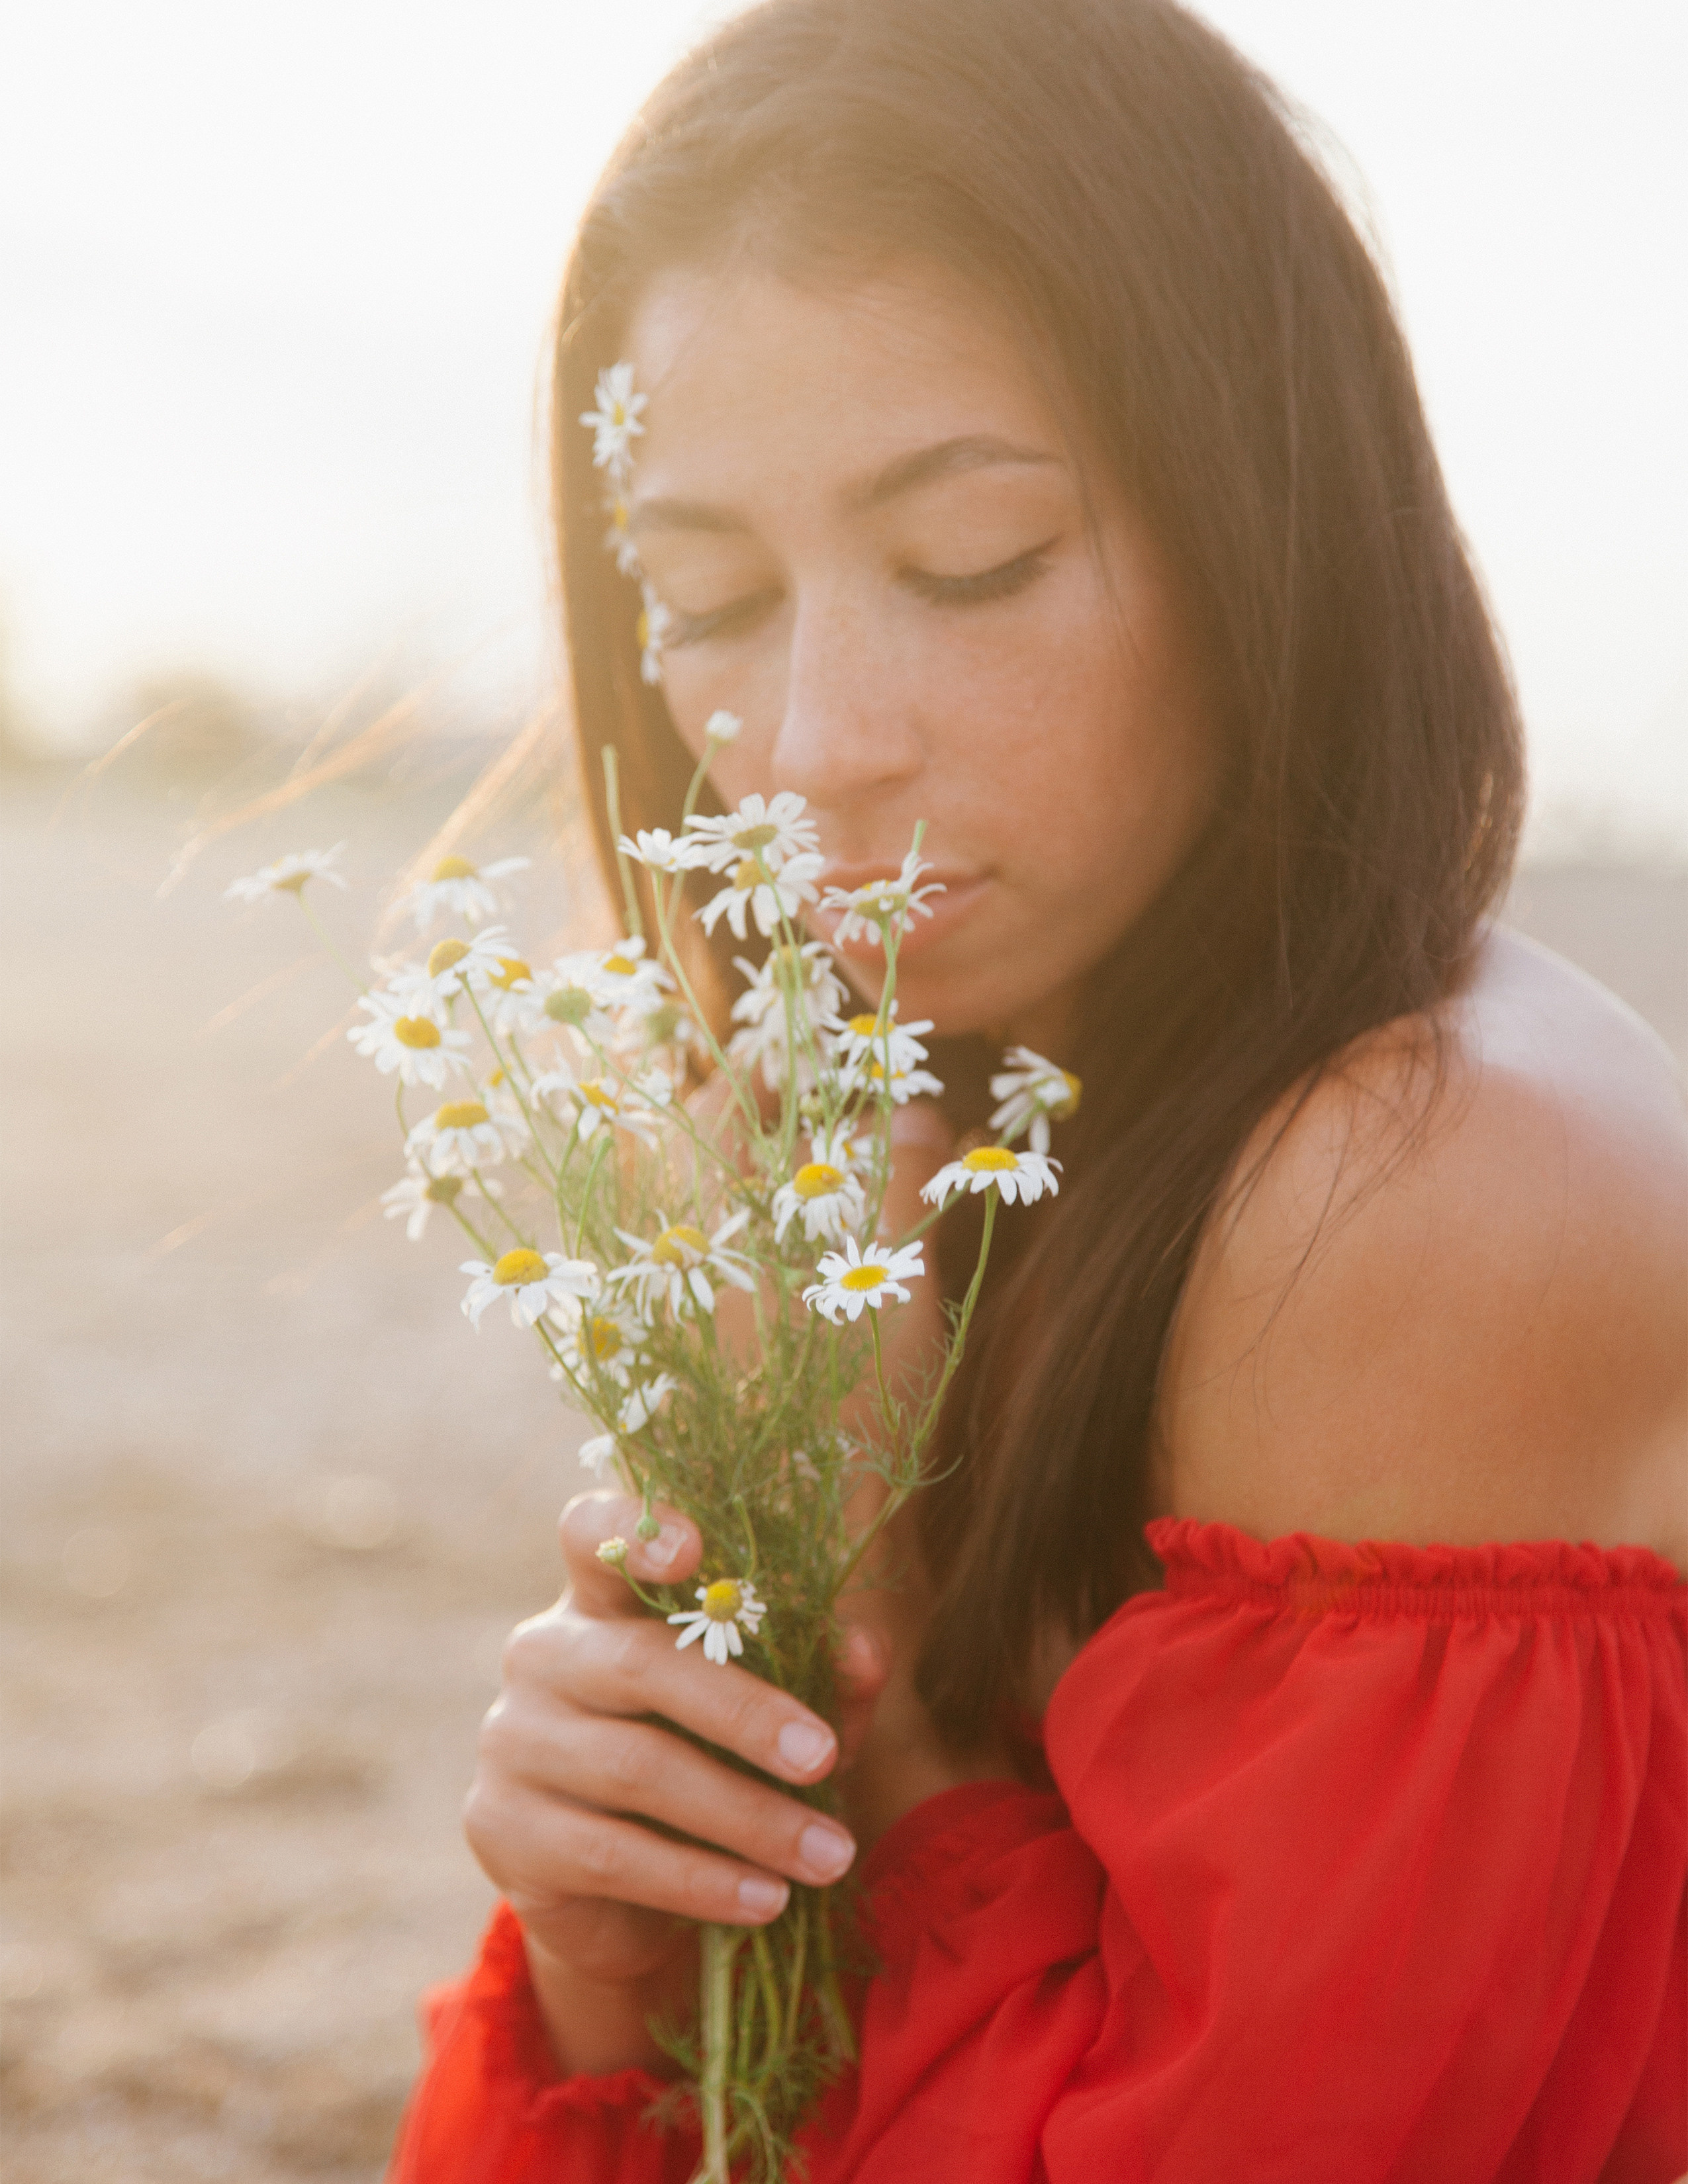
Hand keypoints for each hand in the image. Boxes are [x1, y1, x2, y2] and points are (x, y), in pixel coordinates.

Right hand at [463, 1491, 885, 2075]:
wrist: (625, 1893)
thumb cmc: (709, 1764)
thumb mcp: (771, 1713)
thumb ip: (819, 1673)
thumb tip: (866, 1652)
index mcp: (599, 1599)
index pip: (591, 1533)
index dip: (634, 1528)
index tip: (694, 1548)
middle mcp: (543, 1654)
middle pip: (639, 1662)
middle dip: (746, 1713)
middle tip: (827, 1758)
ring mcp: (512, 1741)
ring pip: (635, 1768)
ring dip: (747, 1817)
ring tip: (829, 1854)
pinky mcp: (503, 1830)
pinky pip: (611, 1854)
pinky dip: (703, 1880)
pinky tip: (766, 1899)